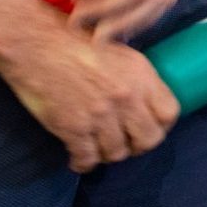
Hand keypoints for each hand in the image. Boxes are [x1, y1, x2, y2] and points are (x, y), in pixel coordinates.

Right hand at [0, 17, 180, 171]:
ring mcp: (101, 115)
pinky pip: (87, 160)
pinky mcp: (74, 129)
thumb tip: (146, 106)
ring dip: (108, 154)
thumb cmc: (76, 43)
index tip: (149, 127)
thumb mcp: (121, 55)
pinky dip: (83, 163)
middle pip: (149, 140)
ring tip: (98, 148)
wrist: (37, 45)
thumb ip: (138, 81)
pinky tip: (78, 158)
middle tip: (124, 142)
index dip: (161, 125)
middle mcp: (127, 98)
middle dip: (138, 145)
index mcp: (142, 76)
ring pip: (118, 153)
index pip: (170, 113)